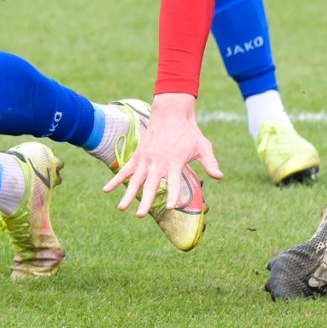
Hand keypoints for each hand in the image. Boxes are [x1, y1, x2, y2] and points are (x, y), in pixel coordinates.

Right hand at [104, 93, 221, 216]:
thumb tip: (219, 177)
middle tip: (140, 216)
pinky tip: (107, 190)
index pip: (174, 181)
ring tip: (121, 208)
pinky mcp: (138, 155)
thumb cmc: (189, 131)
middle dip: (144, 200)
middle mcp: (158, 161)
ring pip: (135, 179)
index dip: (172, 193)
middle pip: (150, 184)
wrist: (171, 112)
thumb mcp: (203, 146)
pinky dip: (116, 179)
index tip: (170, 206)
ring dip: (128, 194)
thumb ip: (210, 162)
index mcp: (175, 161)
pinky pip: (125, 169)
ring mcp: (146, 158)